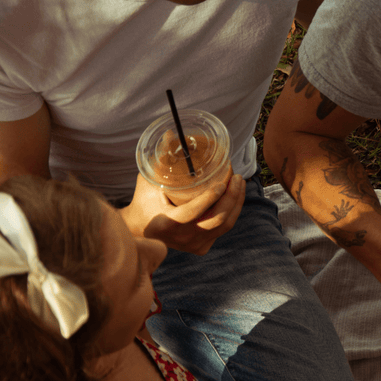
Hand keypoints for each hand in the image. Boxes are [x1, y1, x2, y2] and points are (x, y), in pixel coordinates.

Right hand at [119, 172, 244, 254]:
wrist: (140, 230)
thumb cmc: (143, 202)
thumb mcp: (147, 182)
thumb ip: (159, 160)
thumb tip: (170, 133)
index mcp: (166, 223)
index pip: (193, 213)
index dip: (210, 198)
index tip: (222, 182)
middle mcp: (182, 238)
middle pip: (217, 220)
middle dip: (232, 197)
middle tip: (237, 177)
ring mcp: (194, 245)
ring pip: (225, 225)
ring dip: (236, 203)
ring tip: (239, 183)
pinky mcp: (201, 247)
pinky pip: (223, 229)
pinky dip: (231, 211)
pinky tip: (234, 196)